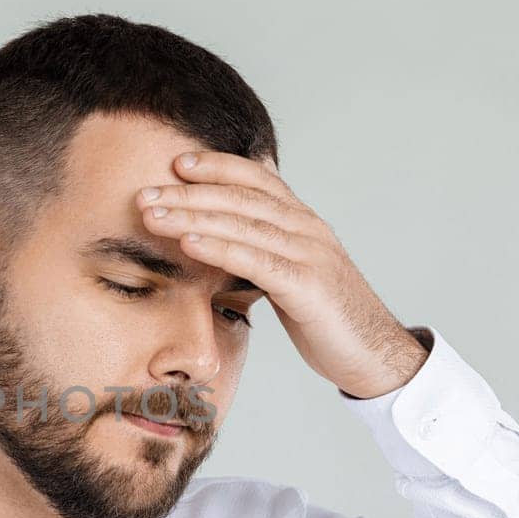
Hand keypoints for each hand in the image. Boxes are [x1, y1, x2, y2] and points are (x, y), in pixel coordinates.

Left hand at [135, 151, 427, 399]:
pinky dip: (219, 248)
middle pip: (241, 198)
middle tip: (145, 192)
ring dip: (193, 216)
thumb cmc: (326, 317)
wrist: (373, 355)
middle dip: (190, 192)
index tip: (175, 162)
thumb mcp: (292, 274)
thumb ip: (265, 249)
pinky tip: (188, 244)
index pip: (257, 180)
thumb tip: (229, 235)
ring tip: (153, 214)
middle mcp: (308, 230)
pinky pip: (256, 261)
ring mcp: (310, 255)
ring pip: (244, 225)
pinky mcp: (308, 287)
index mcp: (303, 223)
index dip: (217, 166)